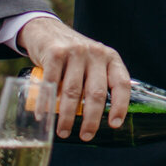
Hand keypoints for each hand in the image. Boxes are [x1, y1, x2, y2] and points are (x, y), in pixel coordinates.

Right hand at [16, 16, 129, 139]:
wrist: (47, 30)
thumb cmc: (74, 55)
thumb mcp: (93, 63)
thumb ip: (99, 81)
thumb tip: (101, 118)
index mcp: (110, 58)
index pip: (121, 84)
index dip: (120, 106)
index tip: (114, 124)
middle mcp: (96, 54)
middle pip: (96, 93)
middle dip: (91, 119)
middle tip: (86, 135)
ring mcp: (75, 52)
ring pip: (73, 91)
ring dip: (68, 116)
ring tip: (64, 132)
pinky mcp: (55, 53)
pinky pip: (51, 84)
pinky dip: (46, 103)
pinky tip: (44, 116)